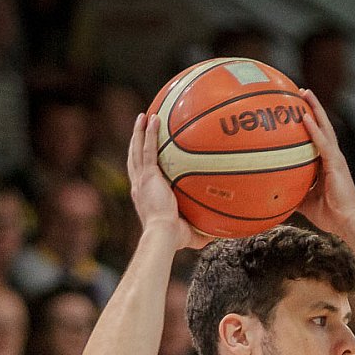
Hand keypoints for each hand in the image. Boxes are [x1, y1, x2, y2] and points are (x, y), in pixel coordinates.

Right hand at [128, 113, 210, 250]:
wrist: (163, 234)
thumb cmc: (173, 238)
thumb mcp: (188, 233)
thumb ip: (201, 231)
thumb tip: (219, 234)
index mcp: (145, 196)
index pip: (141, 176)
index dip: (141, 164)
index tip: (145, 154)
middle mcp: (139, 185)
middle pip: (135, 158)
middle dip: (136, 142)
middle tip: (140, 127)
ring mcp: (142, 179)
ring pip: (137, 149)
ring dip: (139, 131)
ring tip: (144, 116)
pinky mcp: (148, 175)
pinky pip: (148, 149)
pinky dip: (149, 133)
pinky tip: (153, 118)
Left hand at [296, 89, 354, 235]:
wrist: (348, 223)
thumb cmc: (331, 215)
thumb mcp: (305, 202)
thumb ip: (292, 194)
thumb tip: (273, 195)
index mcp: (327, 164)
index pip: (317, 138)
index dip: (309, 122)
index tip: (298, 108)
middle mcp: (332, 157)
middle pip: (322, 126)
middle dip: (312, 107)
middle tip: (300, 92)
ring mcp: (335, 158)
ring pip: (324, 128)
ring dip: (314, 109)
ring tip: (304, 93)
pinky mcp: (336, 163)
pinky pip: (322, 143)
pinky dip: (314, 129)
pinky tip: (304, 117)